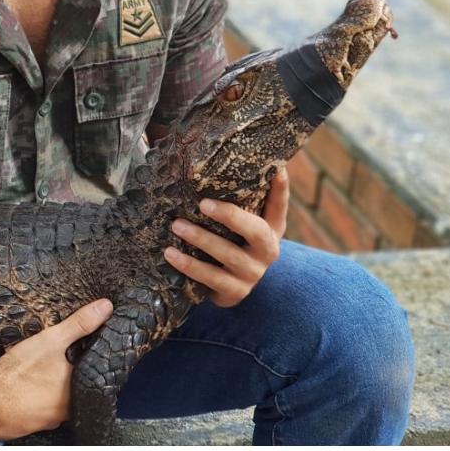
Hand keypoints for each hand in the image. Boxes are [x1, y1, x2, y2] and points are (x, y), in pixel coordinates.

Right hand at [0, 297, 112, 440]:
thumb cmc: (21, 372)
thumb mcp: (52, 340)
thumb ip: (80, 324)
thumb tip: (105, 308)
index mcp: (78, 391)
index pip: (92, 377)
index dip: (86, 366)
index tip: (77, 358)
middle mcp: (68, 411)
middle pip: (75, 392)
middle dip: (67, 379)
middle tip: (55, 366)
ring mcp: (49, 421)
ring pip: (57, 404)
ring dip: (51, 392)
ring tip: (41, 376)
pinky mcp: (31, 425)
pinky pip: (39, 411)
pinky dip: (35, 401)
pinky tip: (26, 390)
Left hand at [165, 168, 288, 306]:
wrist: (230, 287)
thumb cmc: (231, 243)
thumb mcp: (240, 223)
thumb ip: (236, 198)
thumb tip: (209, 158)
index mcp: (271, 229)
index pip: (279, 206)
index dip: (280, 188)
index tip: (276, 169)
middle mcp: (267, 251)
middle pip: (255, 231)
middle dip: (230, 216)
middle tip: (203, 203)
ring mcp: (252, 273)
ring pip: (228, 255)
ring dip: (200, 238)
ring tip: (176, 225)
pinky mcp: (235, 292)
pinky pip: (210, 278)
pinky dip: (189, 265)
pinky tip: (169, 253)